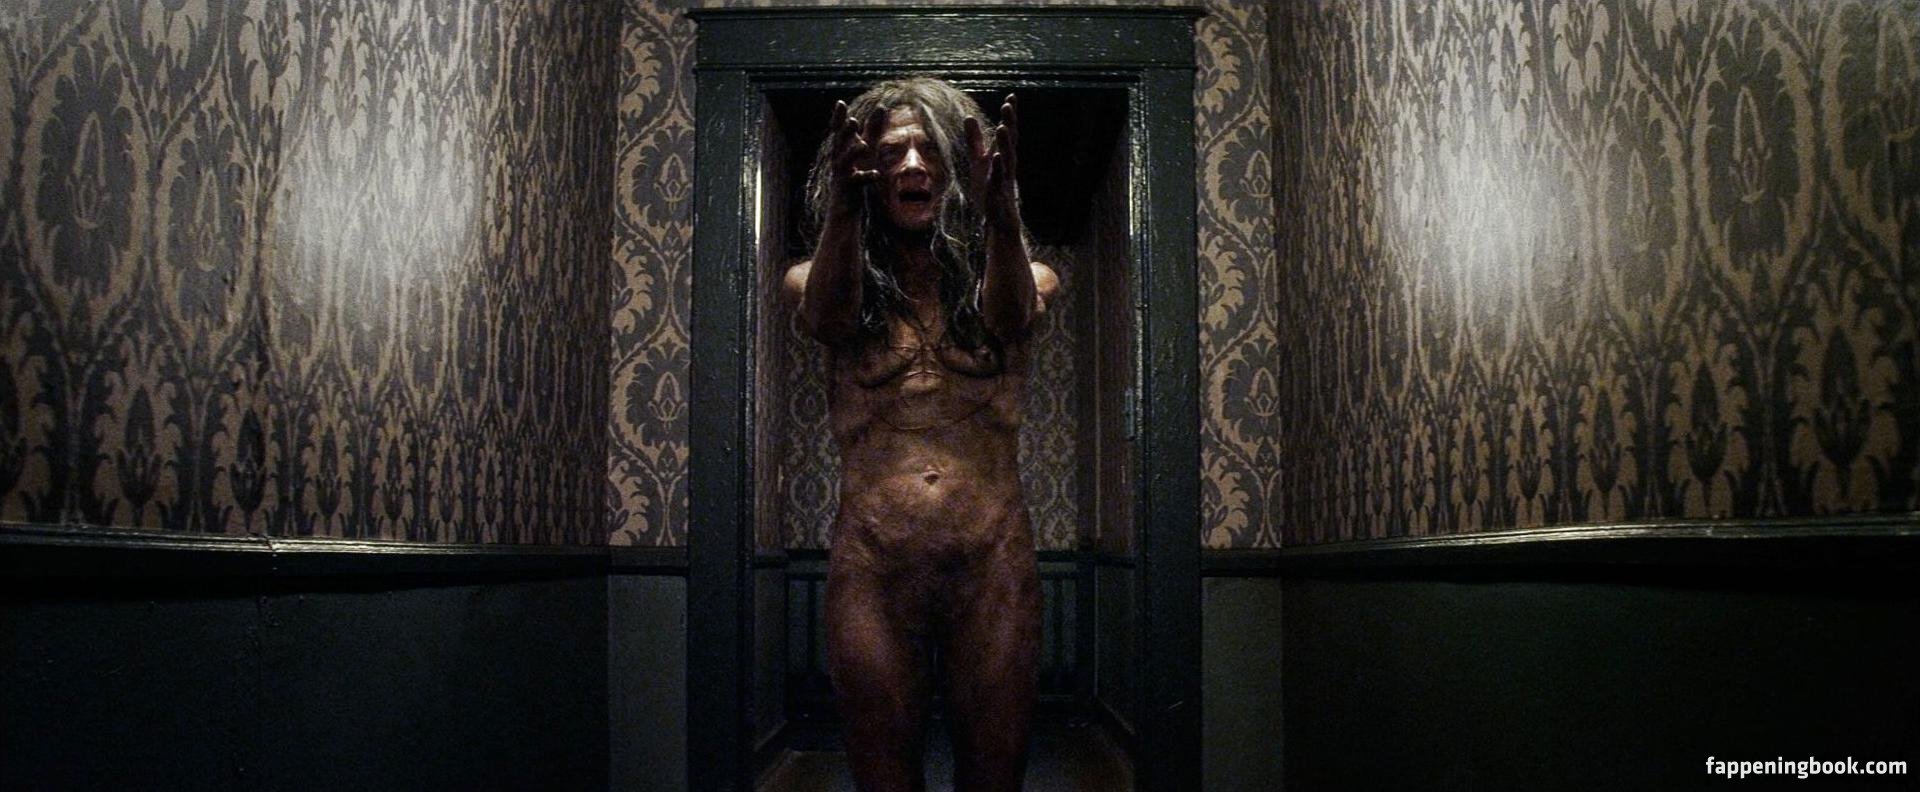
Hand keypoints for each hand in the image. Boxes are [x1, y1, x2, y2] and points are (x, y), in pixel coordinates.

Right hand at [825, 100, 885, 215]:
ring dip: (853, 153)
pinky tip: (876, 174)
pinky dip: (866, 177)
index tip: (840, 103)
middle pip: (839, 144)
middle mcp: (838, 160)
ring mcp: (842, 175)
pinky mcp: (848, 189)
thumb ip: (873, 129)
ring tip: (863, 145)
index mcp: (842, 149)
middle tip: (853, 122)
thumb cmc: (855, 175)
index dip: (838, 118)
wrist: (844, 208)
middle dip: (845, 133)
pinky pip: (857, 182)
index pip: (838, 131)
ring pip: (845, 162)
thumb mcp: (867, 150)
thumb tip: (882, 107)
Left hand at [965, 94, 1019, 231]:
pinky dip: (998, 167)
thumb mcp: (978, 161)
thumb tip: (969, 117)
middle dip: (1009, 123)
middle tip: (1008, 105)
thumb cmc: (990, 190)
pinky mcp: (999, 193)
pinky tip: (996, 156)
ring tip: (1002, 126)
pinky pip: (999, 178)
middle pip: (1010, 141)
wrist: (999, 222)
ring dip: (1005, 143)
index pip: (1007, 133)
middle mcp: (1007, 165)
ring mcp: (1004, 179)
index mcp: (1003, 156)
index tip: (1011, 96)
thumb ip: (974, 141)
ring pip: (1007, 158)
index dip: (1009, 116)